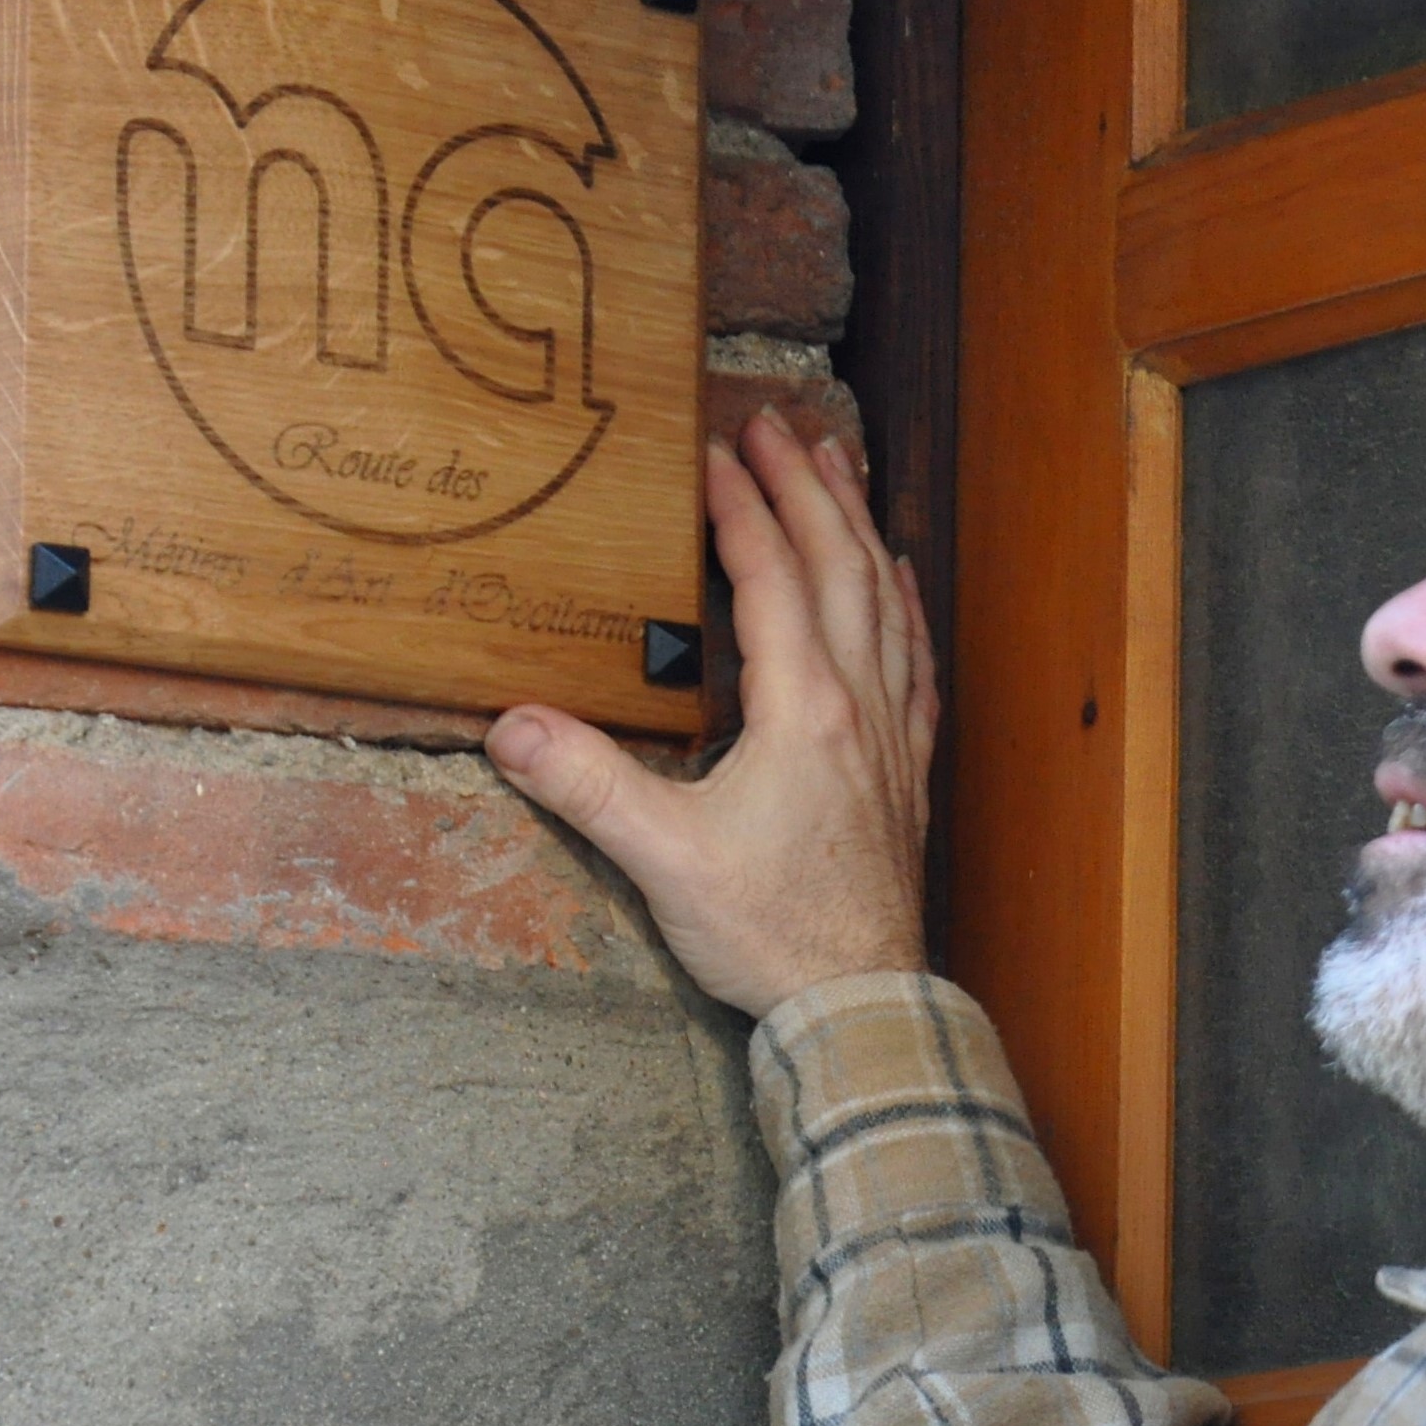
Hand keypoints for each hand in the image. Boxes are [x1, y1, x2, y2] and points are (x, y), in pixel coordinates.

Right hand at [485, 409, 936, 1016]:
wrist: (860, 1000)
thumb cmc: (769, 933)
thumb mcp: (663, 860)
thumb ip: (587, 787)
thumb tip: (509, 726)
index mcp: (804, 712)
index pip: (773, 581)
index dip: (742, 510)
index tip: (713, 454)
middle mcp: (859, 707)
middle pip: (841, 568)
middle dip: (808, 489)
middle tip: (779, 425)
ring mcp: (893, 736)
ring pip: (885, 603)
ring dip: (860, 527)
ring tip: (840, 466)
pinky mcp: (907, 771)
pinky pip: (915, 661)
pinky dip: (904, 605)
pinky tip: (900, 581)